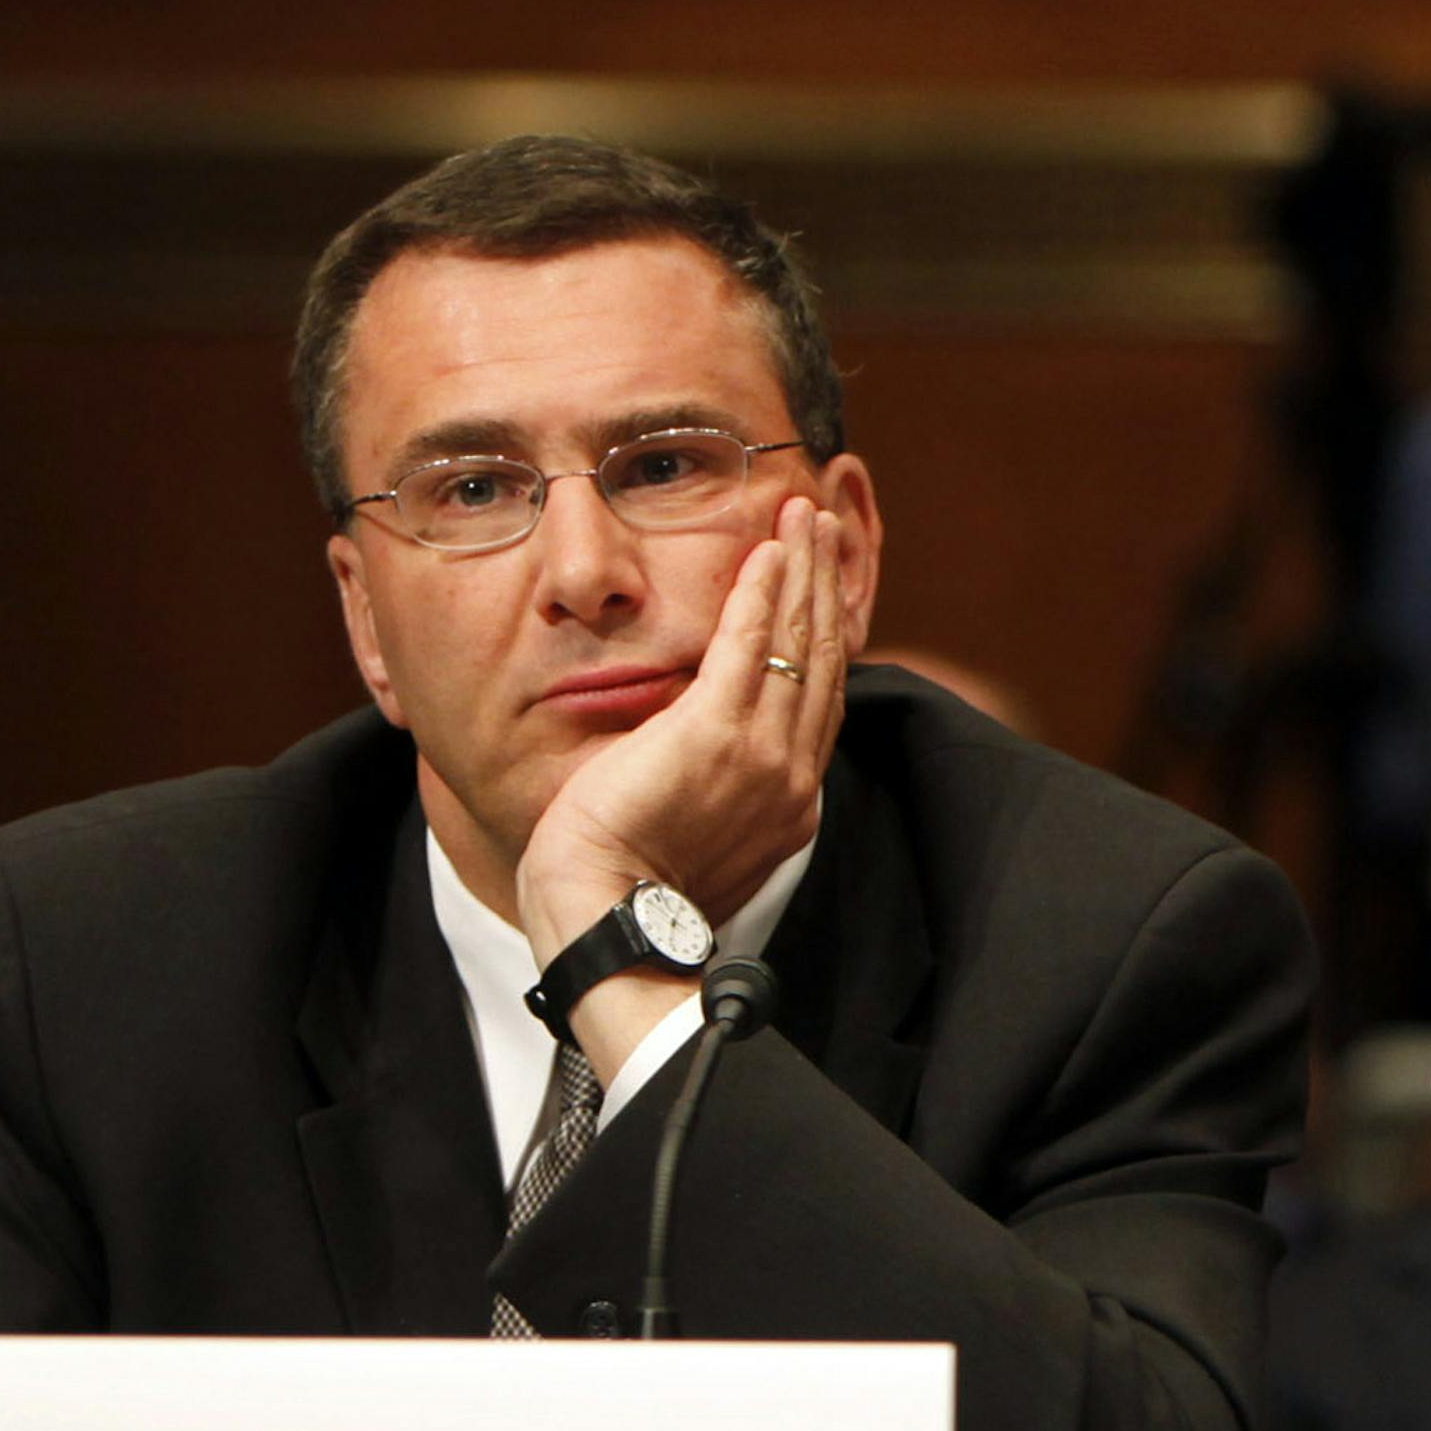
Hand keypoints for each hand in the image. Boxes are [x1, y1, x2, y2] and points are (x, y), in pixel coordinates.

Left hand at [514, 496, 845, 1075]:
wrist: (605, 916)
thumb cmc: (627, 889)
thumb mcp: (696, 839)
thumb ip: (717, 795)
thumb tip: (704, 766)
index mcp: (790, 806)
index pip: (818, 703)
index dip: (823, 636)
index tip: (822, 588)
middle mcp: (791, 777)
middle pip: (820, 660)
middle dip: (825, 584)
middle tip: (824, 525)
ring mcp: (761, 754)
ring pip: (796, 641)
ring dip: (803, 568)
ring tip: (805, 514)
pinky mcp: (716, 732)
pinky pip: (750, 642)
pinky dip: (764, 589)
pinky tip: (769, 547)